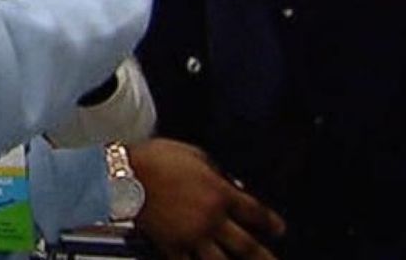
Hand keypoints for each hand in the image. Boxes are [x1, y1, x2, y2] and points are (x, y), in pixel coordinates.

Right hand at [129, 139, 285, 259]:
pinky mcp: (171, 247)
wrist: (126, 175)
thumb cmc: (158, 159)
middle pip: (246, 246)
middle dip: (264, 257)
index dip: (271, 223)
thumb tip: (230, 183)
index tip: (279, 230)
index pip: (255, 212)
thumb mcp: (197, 155)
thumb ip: (217, 172)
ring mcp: (192, 236)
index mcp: (220, 194)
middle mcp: (210, 219)